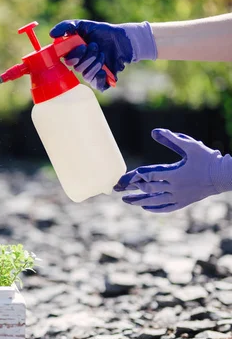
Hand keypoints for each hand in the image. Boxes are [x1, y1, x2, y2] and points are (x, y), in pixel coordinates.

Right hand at [49, 20, 156, 90]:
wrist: (123, 40)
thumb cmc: (102, 33)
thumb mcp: (83, 25)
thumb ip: (66, 27)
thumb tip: (51, 34)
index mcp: (74, 55)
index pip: (68, 60)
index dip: (74, 55)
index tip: (82, 45)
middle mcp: (81, 66)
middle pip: (77, 67)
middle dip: (88, 56)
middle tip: (95, 46)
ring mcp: (90, 74)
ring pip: (86, 75)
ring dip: (96, 62)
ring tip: (103, 54)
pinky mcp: (101, 81)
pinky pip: (97, 85)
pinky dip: (100, 77)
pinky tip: (104, 69)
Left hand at [114, 129, 231, 212]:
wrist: (223, 176)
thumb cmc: (207, 158)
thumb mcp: (190, 146)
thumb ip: (171, 139)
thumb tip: (154, 131)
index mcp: (174, 173)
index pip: (150, 175)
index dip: (136, 176)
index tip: (124, 177)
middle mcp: (175, 187)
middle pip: (149, 189)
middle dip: (132, 189)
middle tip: (117, 189)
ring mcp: (179, 196)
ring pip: (155, 201)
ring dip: (139, 201)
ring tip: (126, 200)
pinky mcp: (184, 202)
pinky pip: (166, 207)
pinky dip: (154, 208)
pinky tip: (145, 207)